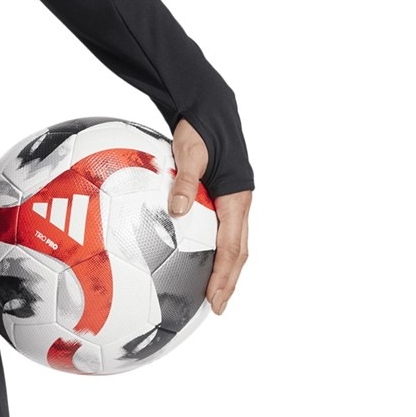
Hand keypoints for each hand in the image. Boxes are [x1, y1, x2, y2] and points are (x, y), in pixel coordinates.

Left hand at [168, 120, 250, 315]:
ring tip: (215, 295)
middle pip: (238, 252)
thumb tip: (176, 211)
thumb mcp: (191, 152)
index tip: (216, 299)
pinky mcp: (223, 199)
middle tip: (218, 308)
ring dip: (227, 271)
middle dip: (229, 282)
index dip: (225, 276)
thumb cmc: (201, 129)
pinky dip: (218, 254)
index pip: (232, 247)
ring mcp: (233, 202)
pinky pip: (224, 233)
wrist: (210, 107)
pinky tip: (203, 265)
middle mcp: (239, 203)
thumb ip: (185, 182)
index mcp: (236, 198)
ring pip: (235, 244)